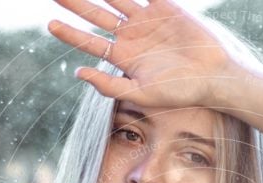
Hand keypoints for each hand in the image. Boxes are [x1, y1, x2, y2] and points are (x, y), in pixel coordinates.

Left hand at [48, 0, 239, 108]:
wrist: (213, 76)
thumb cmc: (179, 92)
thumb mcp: (141, 94)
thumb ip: (109, 86)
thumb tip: (77, 72)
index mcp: (124, 57)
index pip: (90, 42)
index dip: (70, 33)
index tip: (50, 24)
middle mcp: (132, 36)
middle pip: (96, 15)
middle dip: (76, 3)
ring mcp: (147, 19)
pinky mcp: (165, 6)